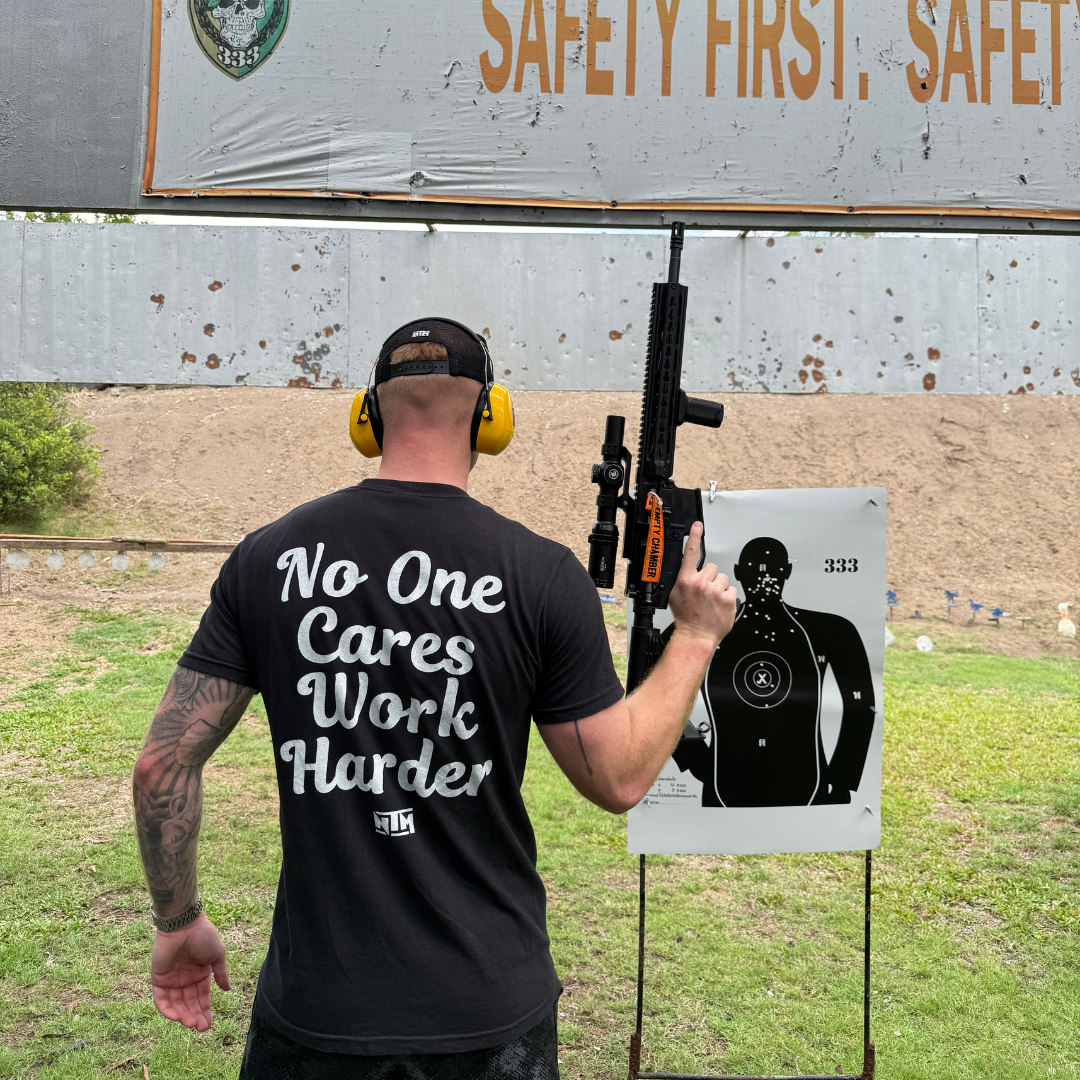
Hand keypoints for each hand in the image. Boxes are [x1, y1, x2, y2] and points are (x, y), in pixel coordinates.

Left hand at [151, 913, 229, 1030]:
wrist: (184, 925)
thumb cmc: (203, 937)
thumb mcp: (217, 955)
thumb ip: (220, 974)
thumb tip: (228, 989)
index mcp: (200, 973)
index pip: (202, 996)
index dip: (205, 1010)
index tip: (208, 1024)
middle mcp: (186, 979)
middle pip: (189, 1003)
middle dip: (194, 1015)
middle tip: (200, 1028)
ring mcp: (172, 979)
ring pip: (176, 1003)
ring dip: (182, 1014)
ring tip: (190, 1023)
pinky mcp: (158, 978)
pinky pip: (161, 998)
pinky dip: (167, 1008)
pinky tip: (176, 1016)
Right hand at [668, 522, 737, 648]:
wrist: (696, 635)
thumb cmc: (686, 617)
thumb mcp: (675, 595)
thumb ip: (682, 580)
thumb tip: (687, 570)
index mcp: (685, 580)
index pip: (689, 553)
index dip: (694, 537)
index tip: (697, 526)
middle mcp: (699, 583)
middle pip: (711, 568)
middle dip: (710, 578)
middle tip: (705, 592)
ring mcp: (714, 591)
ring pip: (722, 578)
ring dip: (719, 587)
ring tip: (712, 600)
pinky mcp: (727, 598)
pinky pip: (731, 589)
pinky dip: (727, 597)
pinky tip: (720, 605)